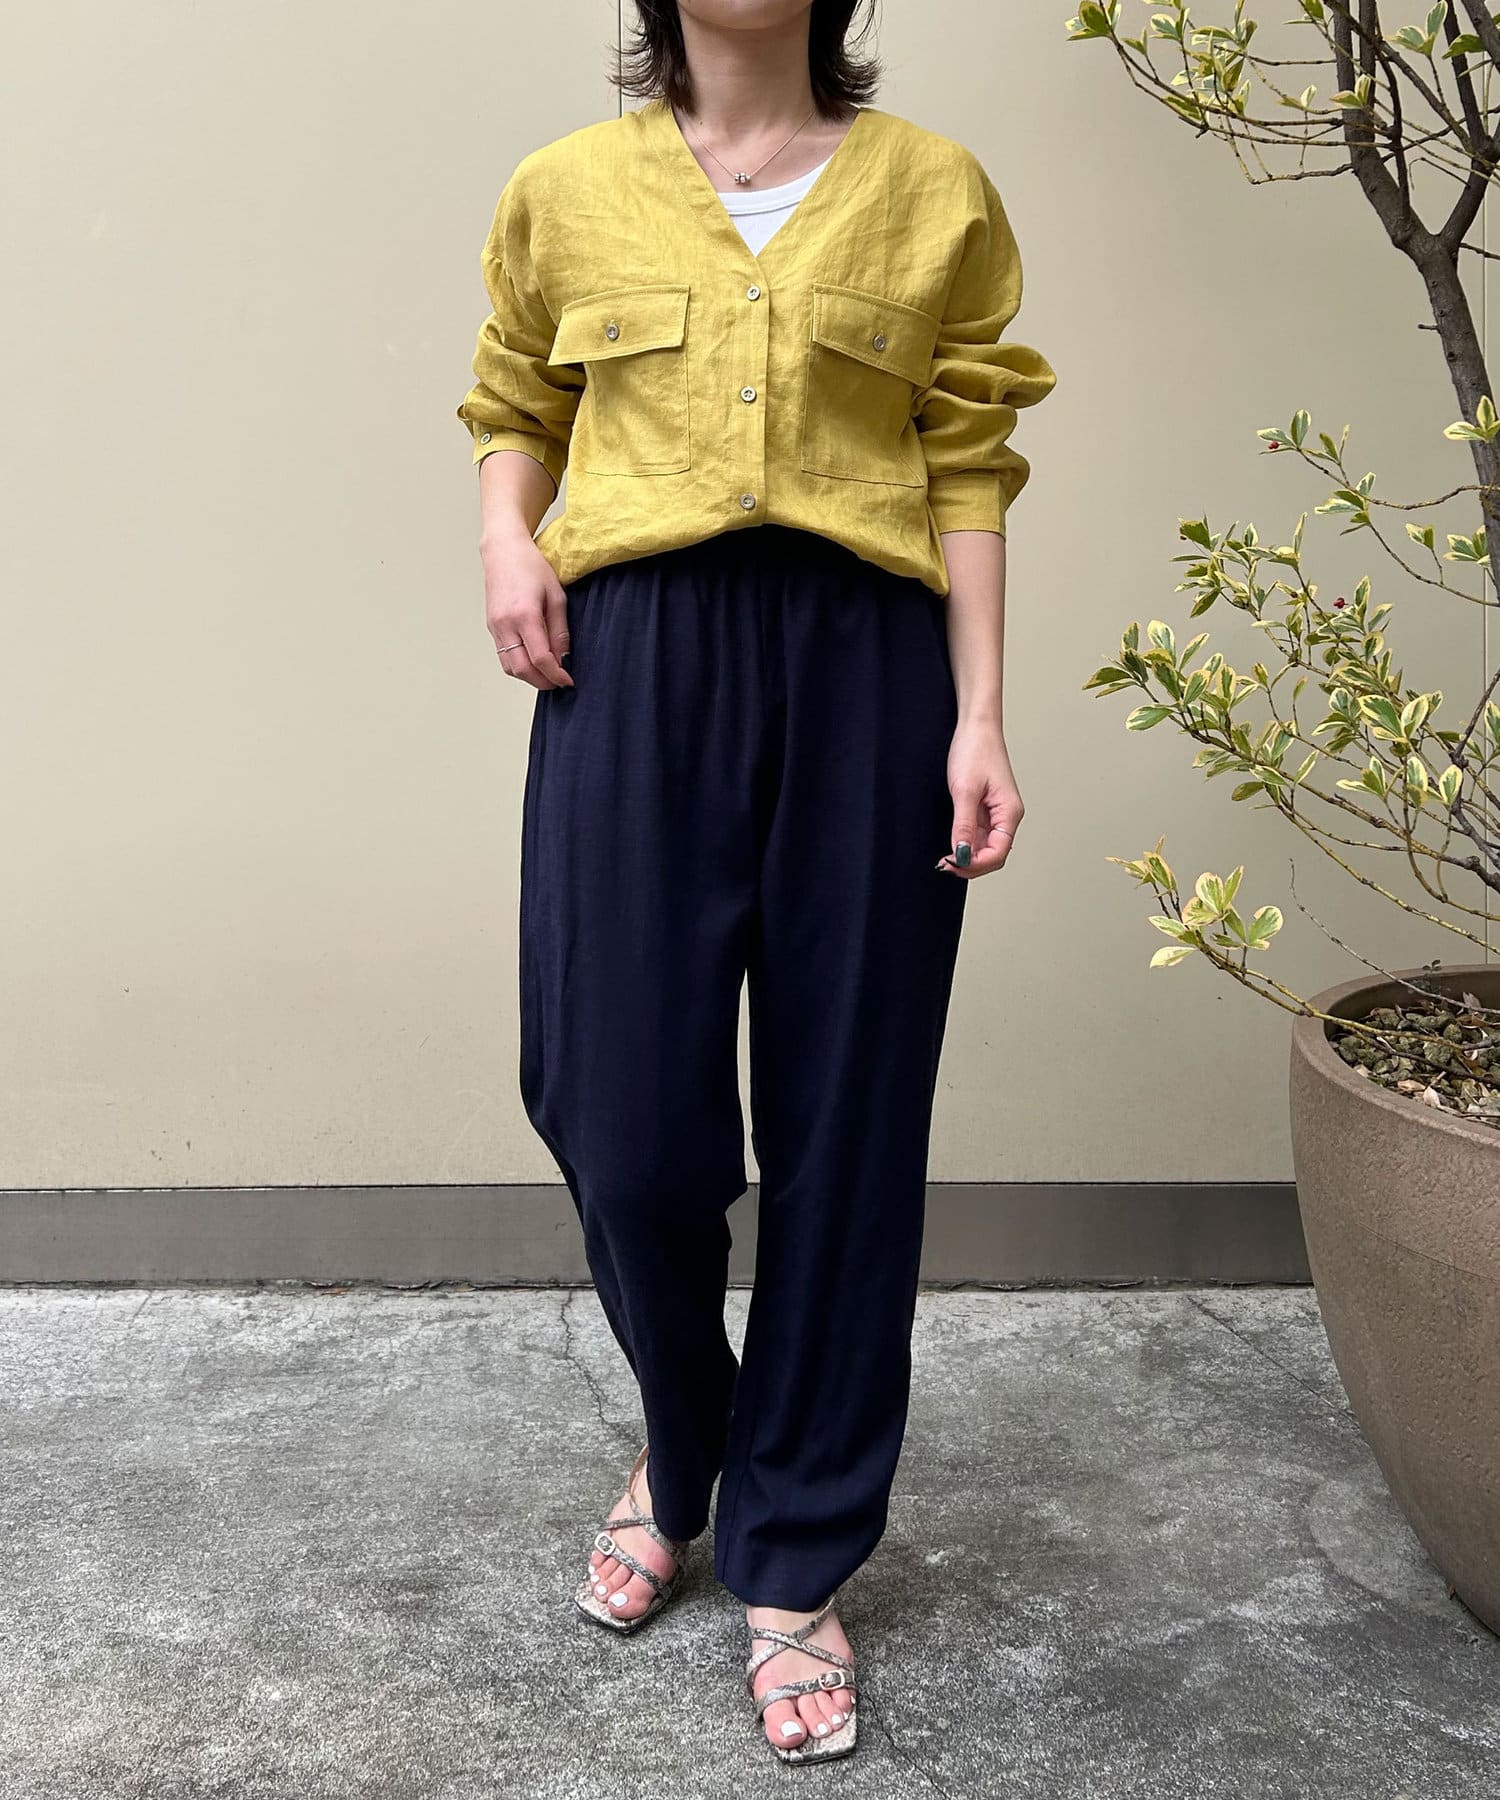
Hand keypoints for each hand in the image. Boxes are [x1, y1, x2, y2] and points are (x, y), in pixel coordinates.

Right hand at [481, 529, 573, 690]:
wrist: (503, 551)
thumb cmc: (532, 567)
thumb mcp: (556, 597)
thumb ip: (560, 631)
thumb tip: (564, 659)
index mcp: (524, 616)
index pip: (541, 659)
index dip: (556, 675)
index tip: (568, 681)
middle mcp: (505, 625)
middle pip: (522, 670)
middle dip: (542, 682)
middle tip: (558, 683)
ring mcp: (495, 627)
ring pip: (510, 668)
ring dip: (529, 677)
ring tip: (547, 674)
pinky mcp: (491, 627)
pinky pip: (503, 656)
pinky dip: (518, 666)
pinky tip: (532, 662)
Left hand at [936, 720, 1021, 877]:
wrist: (975, 727)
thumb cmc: (975, 751)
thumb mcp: (964, 791)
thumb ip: (964, 826)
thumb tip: (963, 855)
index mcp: (1010, 813)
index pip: (998, 854)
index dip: (975, 865)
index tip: (951, 864)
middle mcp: (1007, 817)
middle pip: (993, 855)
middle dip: (971, 865)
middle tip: (945, 865)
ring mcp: (996, 814)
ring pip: (985, 848)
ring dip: (968, 856)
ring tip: (946, 857)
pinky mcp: (985, 809)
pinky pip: (979, 835)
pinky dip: (966, 844)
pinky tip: (952, 844)